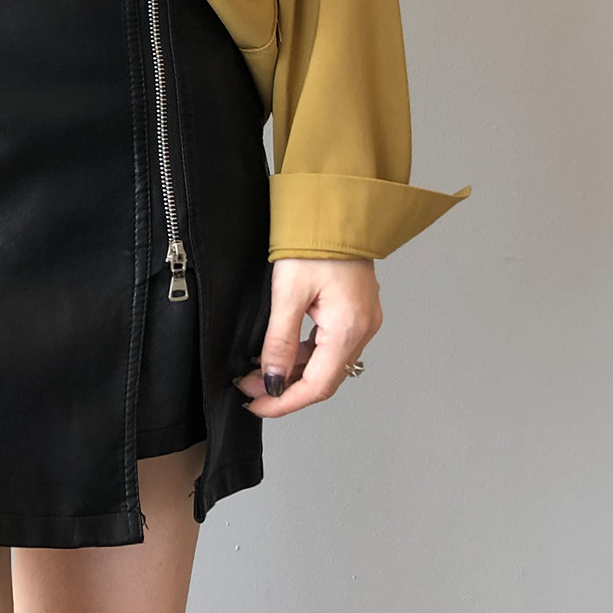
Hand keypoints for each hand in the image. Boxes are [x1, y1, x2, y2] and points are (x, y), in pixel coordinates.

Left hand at [235, 258, 380, 417]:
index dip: (285, 401)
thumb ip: (279, 341)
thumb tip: (272, 380)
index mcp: (349, 330)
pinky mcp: (354, 309)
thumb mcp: (288, 293)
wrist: (335, 207)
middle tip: (250, 387)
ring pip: (325, 361)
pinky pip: (329, 343)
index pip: (318, 386)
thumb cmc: (315, 242)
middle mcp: (362, 330)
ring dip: (292, 370)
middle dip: (285, 388)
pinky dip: (303, 352)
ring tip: (257, 370)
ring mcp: (361, 319)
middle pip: (323, 377)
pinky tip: (280, 350)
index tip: (257, 405)